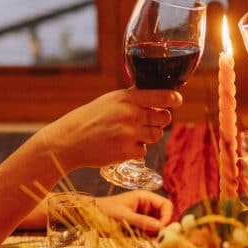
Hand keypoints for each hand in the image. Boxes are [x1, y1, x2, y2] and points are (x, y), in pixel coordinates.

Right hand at [41, 88, 182, 168]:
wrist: (70, 140)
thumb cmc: (91, 118)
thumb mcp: (111, 100)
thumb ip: (134, 98)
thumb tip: (159, 95)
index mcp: (127, 98)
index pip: (161, 95)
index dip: (173, 98)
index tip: (177, 100)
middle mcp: (130, 114)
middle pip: (164, 118)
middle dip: (160, 120)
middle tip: (147, 122)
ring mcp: (129, 134)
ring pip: (156, 135)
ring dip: (148, 135)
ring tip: (129, 133)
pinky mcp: (126, 152)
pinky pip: (144, 150)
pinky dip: (136, 149)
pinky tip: (120, 145)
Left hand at [94, 190, 175, 232]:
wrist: (91, 215)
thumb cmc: (106, 210)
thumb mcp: (124, 216)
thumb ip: (142, 221)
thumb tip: (160, 227)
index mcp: (145, 197)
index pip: (166, 205)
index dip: (167, 217)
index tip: (161, 229)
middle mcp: (147, 205)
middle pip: (164, 215)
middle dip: (161, 226)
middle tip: (154, 236)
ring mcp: (144, 214)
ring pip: (158, 224)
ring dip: (155, 232)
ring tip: (146, 237)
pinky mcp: (139, 223)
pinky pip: (150, 230)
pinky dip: (149, 235)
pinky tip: (142, 238)